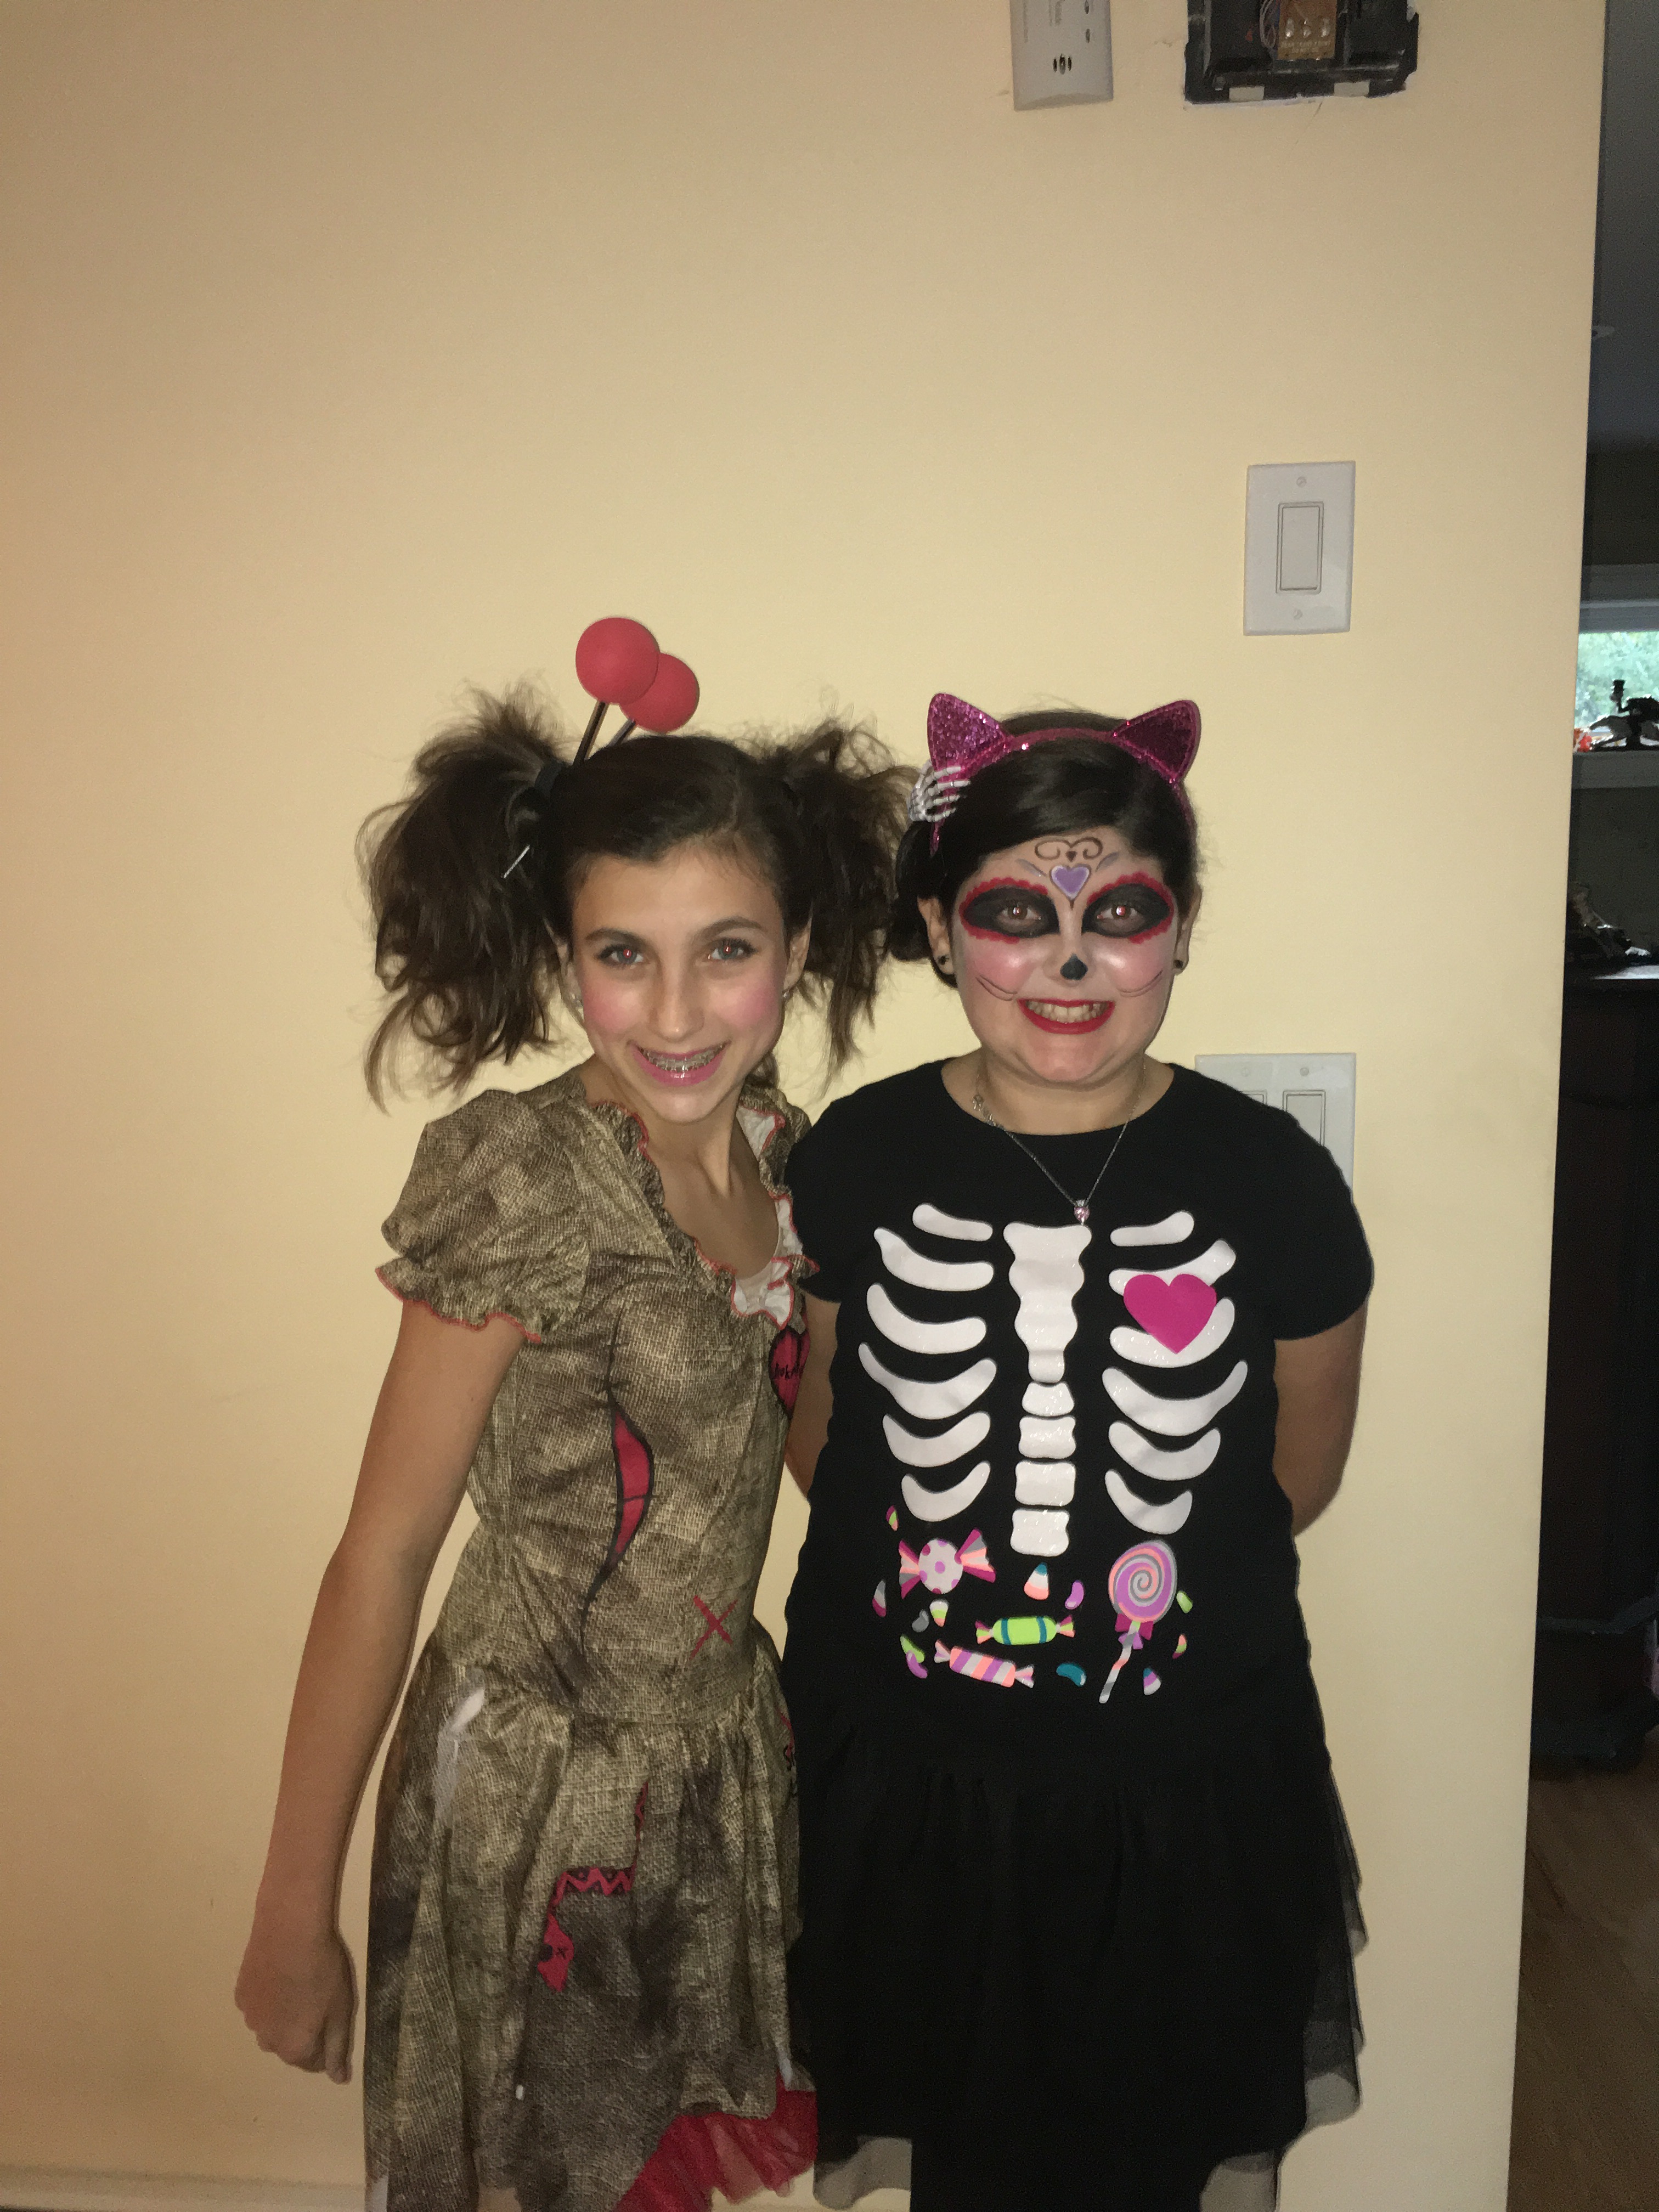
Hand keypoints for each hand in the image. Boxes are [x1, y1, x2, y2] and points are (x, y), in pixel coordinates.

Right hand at [235, 1913, 357, 2083]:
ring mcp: (249, 2018)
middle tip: (317, 1997)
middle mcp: (267, 2042)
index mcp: (294, 2049)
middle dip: (303, 2030)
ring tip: (297, 1984)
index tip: (331, 2016)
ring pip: (271, 2027)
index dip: (326, 2042)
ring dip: (283, 2016)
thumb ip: (337, 2050)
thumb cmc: (323, 1970)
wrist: (290, 1929)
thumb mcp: (341, 2011)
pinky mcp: (239, 1994)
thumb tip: (338, 2080)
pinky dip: (268, 1998)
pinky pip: (258, 2006)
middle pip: (289, 2046)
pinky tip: (279, 1975)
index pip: (313, 2063)